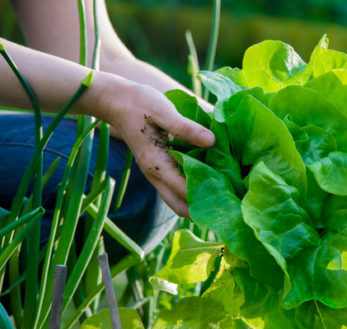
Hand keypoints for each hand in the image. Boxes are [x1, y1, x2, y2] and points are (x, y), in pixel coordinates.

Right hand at [99, 77, 214, 217]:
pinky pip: (176, 189)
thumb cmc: (139, 103)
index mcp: (156, 164)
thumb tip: (212, 141)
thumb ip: (186, 128)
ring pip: (177, 200)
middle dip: (203, 210)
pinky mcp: (158, 169)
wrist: (116, 100)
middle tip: (228, 203)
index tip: (230, 196)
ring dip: (197, 202)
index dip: (207, 196)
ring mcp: (155, 175)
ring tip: (223, 195)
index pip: (185, 191)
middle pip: (180, 206)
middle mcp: (155, 176)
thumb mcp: (163, 110)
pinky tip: (210, 180)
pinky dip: (191, 190)